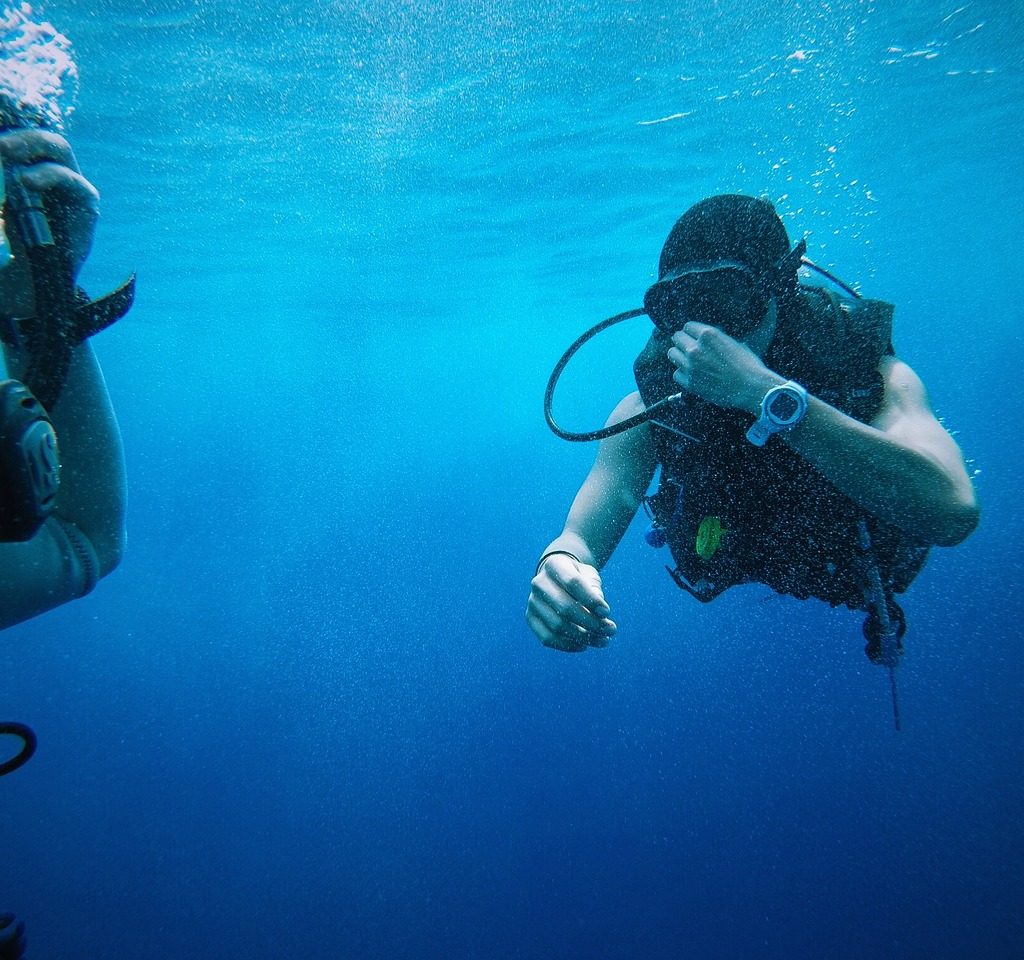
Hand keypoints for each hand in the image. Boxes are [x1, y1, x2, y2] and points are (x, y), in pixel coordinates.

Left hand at [1, 128, 98, 312]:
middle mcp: (44, 168)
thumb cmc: (0, 248)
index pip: (14, 128)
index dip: (5, 109)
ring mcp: (67, 185)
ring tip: (3, 150)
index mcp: (18, 164)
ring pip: (57, 147)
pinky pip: (73, 181)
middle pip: (36, 129)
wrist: (25, 286)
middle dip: (13, 122)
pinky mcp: (85, 205)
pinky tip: (27, 182)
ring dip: (30, 142)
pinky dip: (49, 175)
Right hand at [526, 553, 616, 652]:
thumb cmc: (579, 577)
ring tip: (603, 640)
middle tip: (611, 630)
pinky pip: (547, 638)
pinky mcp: (530, 618)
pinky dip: (568, 645)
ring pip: (557, 626)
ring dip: (583, 637)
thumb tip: (600, 614)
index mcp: (554, 565)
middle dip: (591, 623)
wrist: (557, 578)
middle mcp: (539, 582)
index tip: (607, 612)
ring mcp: (532, 602)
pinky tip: (584, 645)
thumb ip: (595, 591)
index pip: (573, 583)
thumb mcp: (589, 576)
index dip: (591, 600)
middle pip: (565, 607)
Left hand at [667, 321, 779, 414]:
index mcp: (708, 335)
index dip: (691, 331)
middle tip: (687, 346)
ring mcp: (690, 366)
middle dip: (682, 341)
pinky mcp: (689, 382)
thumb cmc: (748, 365)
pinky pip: (676, 373)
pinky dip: (682, 373)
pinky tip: (690, 374)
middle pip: (677, 338)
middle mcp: (695, 349)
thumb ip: (717, 339)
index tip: (692, 335)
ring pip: (672, 354)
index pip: (688, 326)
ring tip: (686, 359)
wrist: (751, 388)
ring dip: (679, 355)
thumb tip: (709, 338)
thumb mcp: (734, 342)